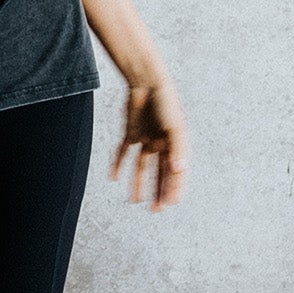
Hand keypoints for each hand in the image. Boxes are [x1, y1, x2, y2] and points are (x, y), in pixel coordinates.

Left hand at [111, 79, 185, 210]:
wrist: (147, 82)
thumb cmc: (166, 103)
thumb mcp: (175, 127)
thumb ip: (178, 148)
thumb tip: (179, 170)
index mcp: (176, 144)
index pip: (176, 172)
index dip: (174, 188)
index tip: (170, 204)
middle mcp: (162, 144)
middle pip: (160, 173)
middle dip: (159, 191)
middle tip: (156, 210)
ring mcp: (146, 139)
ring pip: (142, 166)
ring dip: (139, 183)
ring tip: (135, 200)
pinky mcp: (131, 133)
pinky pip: (124, 152)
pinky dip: (119, 164)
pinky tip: (114, 178)